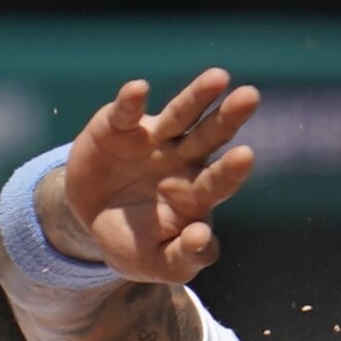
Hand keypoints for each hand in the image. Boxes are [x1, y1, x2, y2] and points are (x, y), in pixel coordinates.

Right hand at [45, 68, 260, 283]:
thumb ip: (186, 257)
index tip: (246, 156)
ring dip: (196, 96)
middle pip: (209, 137)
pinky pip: (126, 112)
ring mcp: (153, 141)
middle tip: (251, 97)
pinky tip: (138, 89)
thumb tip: (202, 236)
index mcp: (196, 194)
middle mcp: (182, 161)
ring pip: (179, 115)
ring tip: (219, 77)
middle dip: (228, 118)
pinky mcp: (119, 128)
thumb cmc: (135, 244)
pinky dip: (130, 101)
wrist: (89, 224)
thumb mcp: (159, 263)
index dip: (230, 171)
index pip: (218, 181)